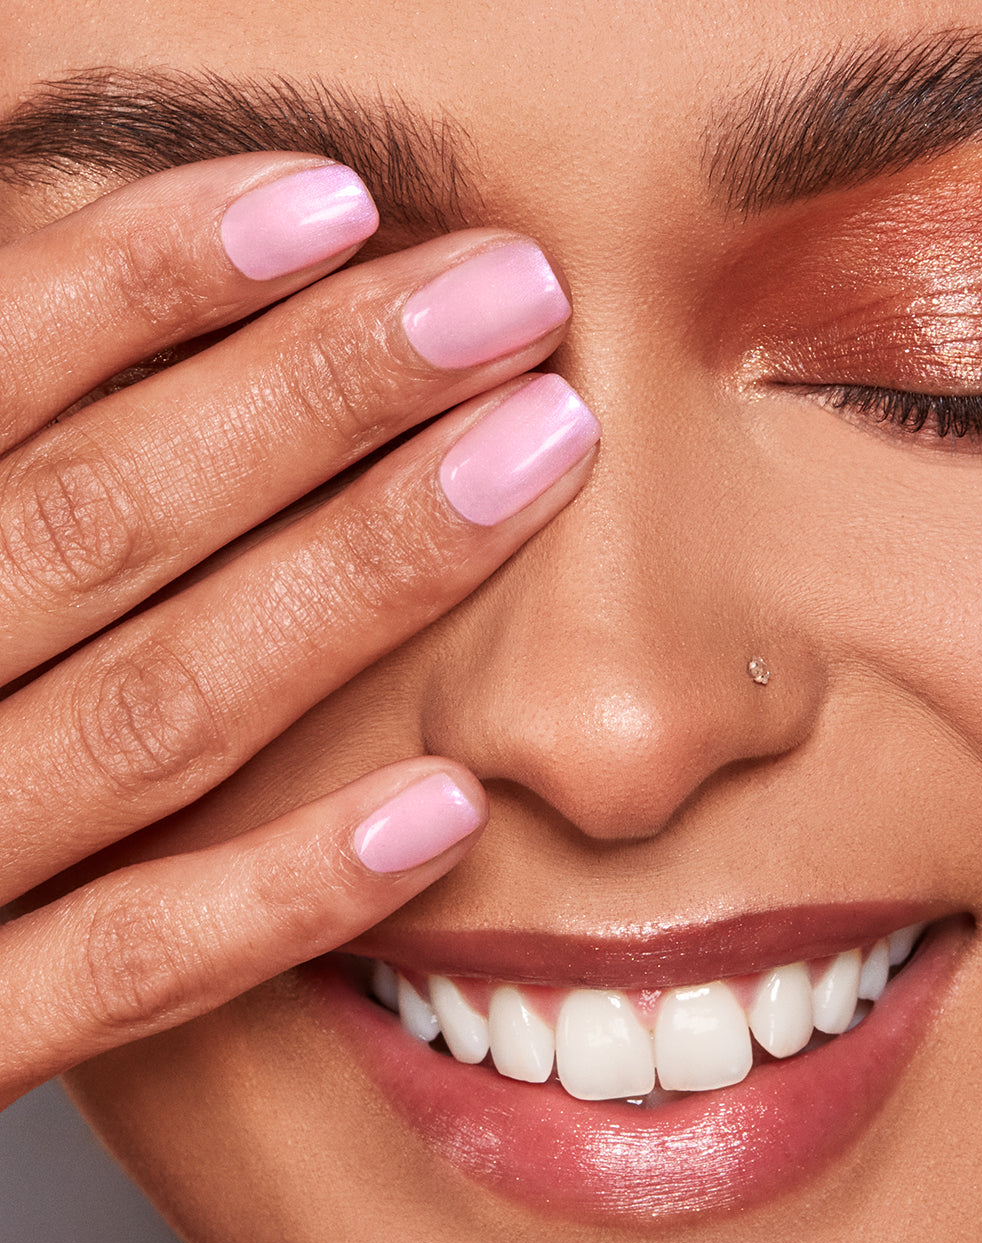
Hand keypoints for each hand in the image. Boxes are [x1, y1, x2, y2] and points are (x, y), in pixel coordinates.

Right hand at [0, 154, 595, 1105]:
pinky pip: (131, 965)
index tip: (339, 200)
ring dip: (361, 577)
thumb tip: (117, 310)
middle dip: (319, 392)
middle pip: (102, 518)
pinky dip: (285, 886)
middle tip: (511, 296)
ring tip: (540, 453)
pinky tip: (447, 804)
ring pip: (155, 714)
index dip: (152, 276)